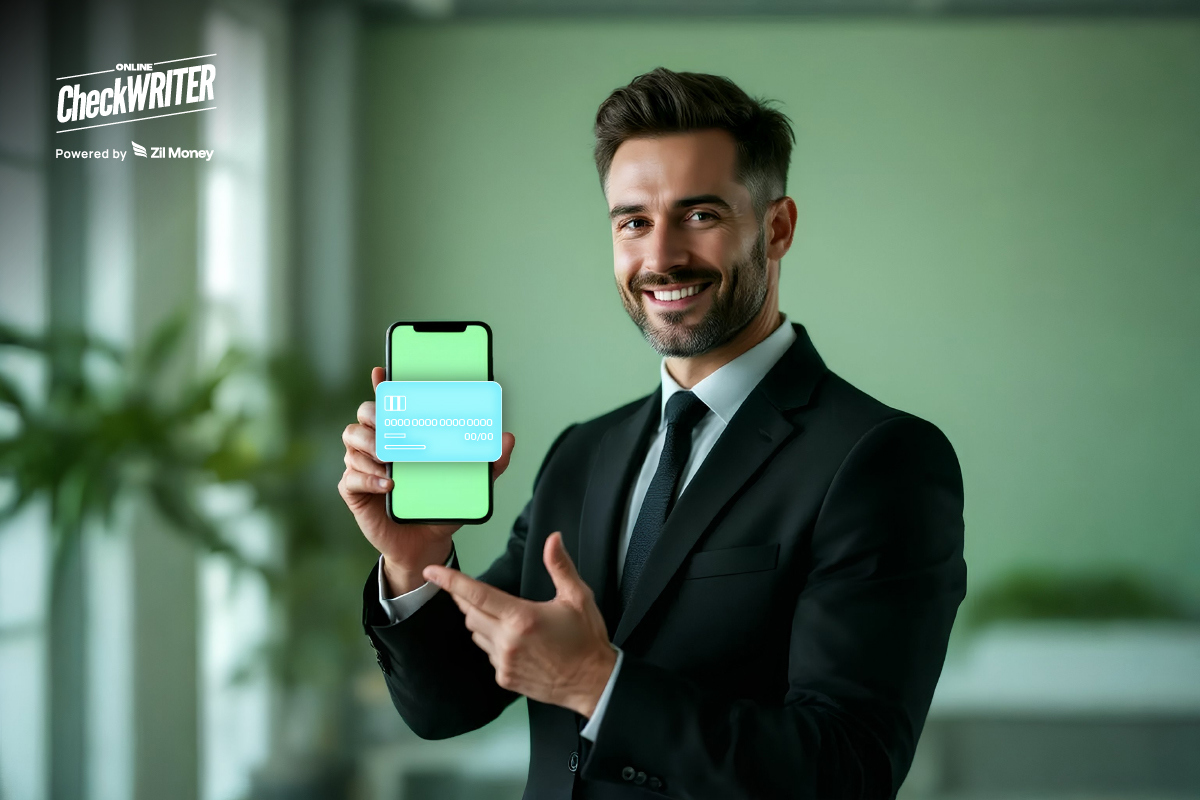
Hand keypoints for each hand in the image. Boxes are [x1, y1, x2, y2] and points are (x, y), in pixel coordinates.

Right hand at [338, 366, 516, 594]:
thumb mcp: (469, 484)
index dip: (382, 383)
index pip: (388, 401)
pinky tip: (388, 482)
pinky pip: (350, 477)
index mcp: (402, 434)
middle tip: (395, 426)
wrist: (426, 543)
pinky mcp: (354, 491)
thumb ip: (489, 462)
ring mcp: (362, 465)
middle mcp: (378, 444)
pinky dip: (368, 477)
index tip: (382, 371)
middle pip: (365, 414)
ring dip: (372, 445)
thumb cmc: (440, 506)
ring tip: (392, 458)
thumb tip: (508, 438)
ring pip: (352, 439)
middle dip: (377, 415)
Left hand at [424, 531, 616, 717]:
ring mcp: (504, 662)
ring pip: (476, 633)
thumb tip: (553, 539)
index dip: (451, 581)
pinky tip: (513, 640)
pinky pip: (487, 653)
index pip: (477, 594)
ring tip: (504, 617)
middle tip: (471, 590)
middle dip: (467, 599)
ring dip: (481, 621)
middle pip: (470, 613)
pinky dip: (492, 642)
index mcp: (522, 618)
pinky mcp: (505, 678)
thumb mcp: (578, 597)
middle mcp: (508, 641)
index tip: (431, 571)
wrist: (593, 682)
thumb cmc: (586, 639)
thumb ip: (560, 566)